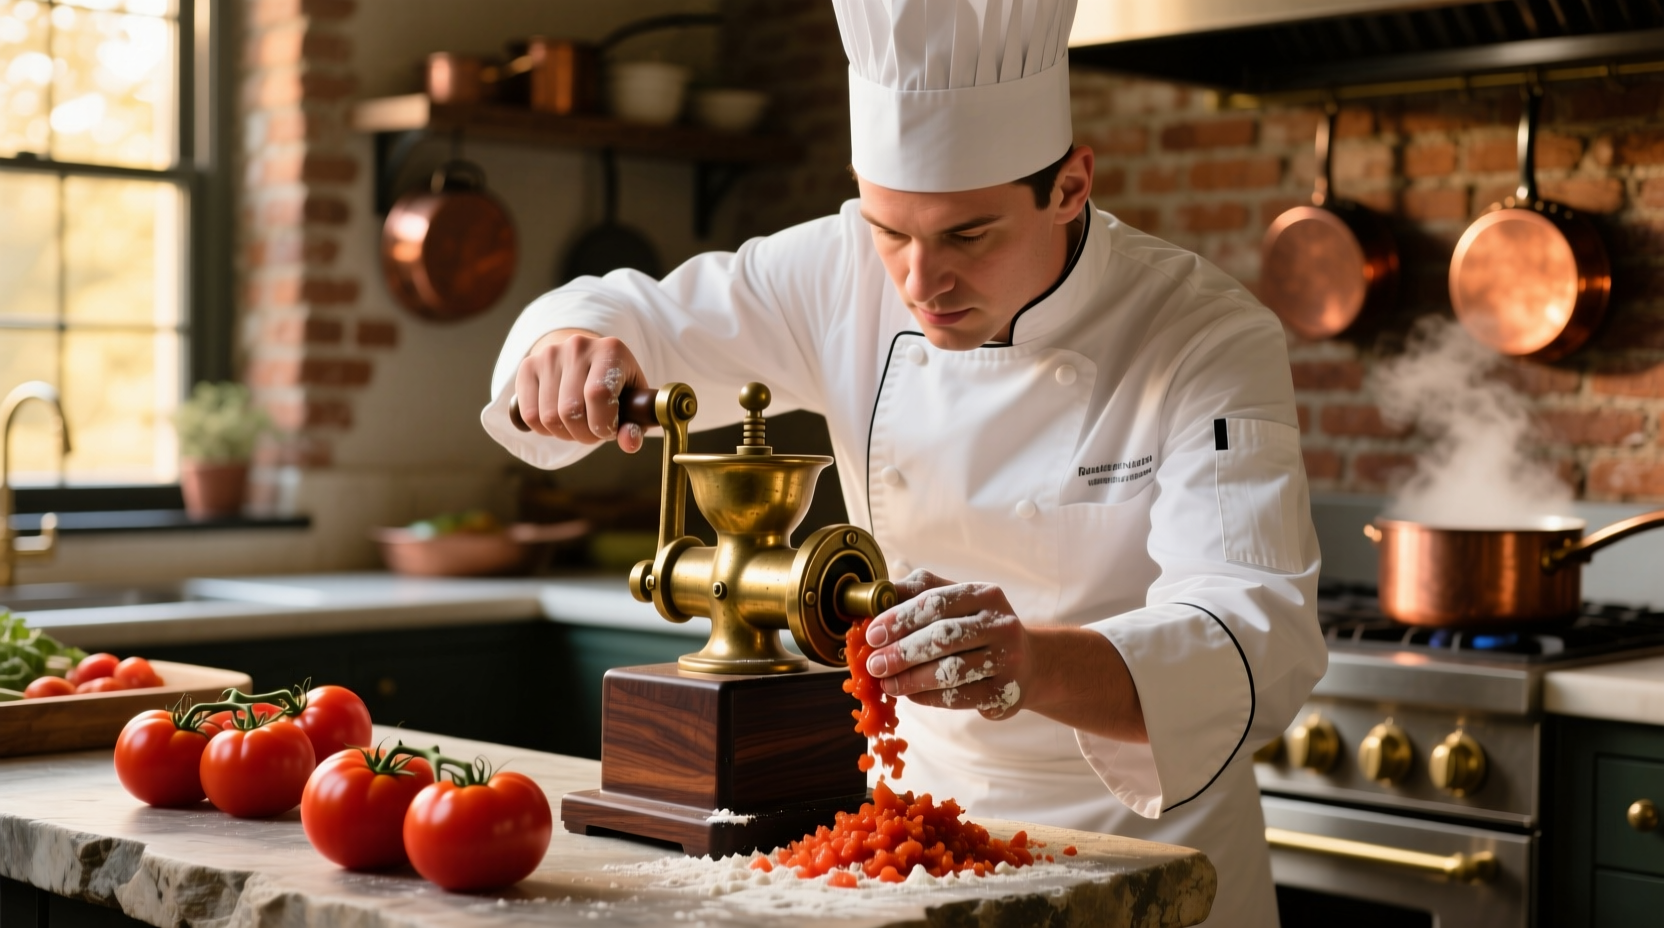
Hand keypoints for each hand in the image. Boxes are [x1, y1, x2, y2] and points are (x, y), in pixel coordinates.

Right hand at [514, 330, 648, 452]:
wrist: (587, 361)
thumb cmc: (616, 387)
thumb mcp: (633, 403)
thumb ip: (635, 426)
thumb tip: (629, 444)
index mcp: (610, 350)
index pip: (599, 395)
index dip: (603, 424)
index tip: (609, 430)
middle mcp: (577, 346)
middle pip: (571, 411)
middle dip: (584, 435)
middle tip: (593, 432)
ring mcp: (550, 354)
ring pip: (549, 417)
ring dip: (564, 434)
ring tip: (577, 426)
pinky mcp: (528, 366)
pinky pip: (529, 414)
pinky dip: (544, 429)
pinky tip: (558, 421)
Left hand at [863, 569, 1148, 740]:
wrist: (1030, 662)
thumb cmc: (978, 626)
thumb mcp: (954, 600)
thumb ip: (916, 592)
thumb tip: (874, 595)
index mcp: (985, 594)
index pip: (936, 602)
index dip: (900, 618)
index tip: (871, 634)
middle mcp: (1002, 624)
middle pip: (943, 638)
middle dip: (902, 653)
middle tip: (874, 664)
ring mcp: (1008, 660)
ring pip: (951, 671)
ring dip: (911, 680)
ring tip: (886, 684)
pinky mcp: (1007, 692)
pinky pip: (961, 697)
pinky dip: (929, 698)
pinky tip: (910, 695)